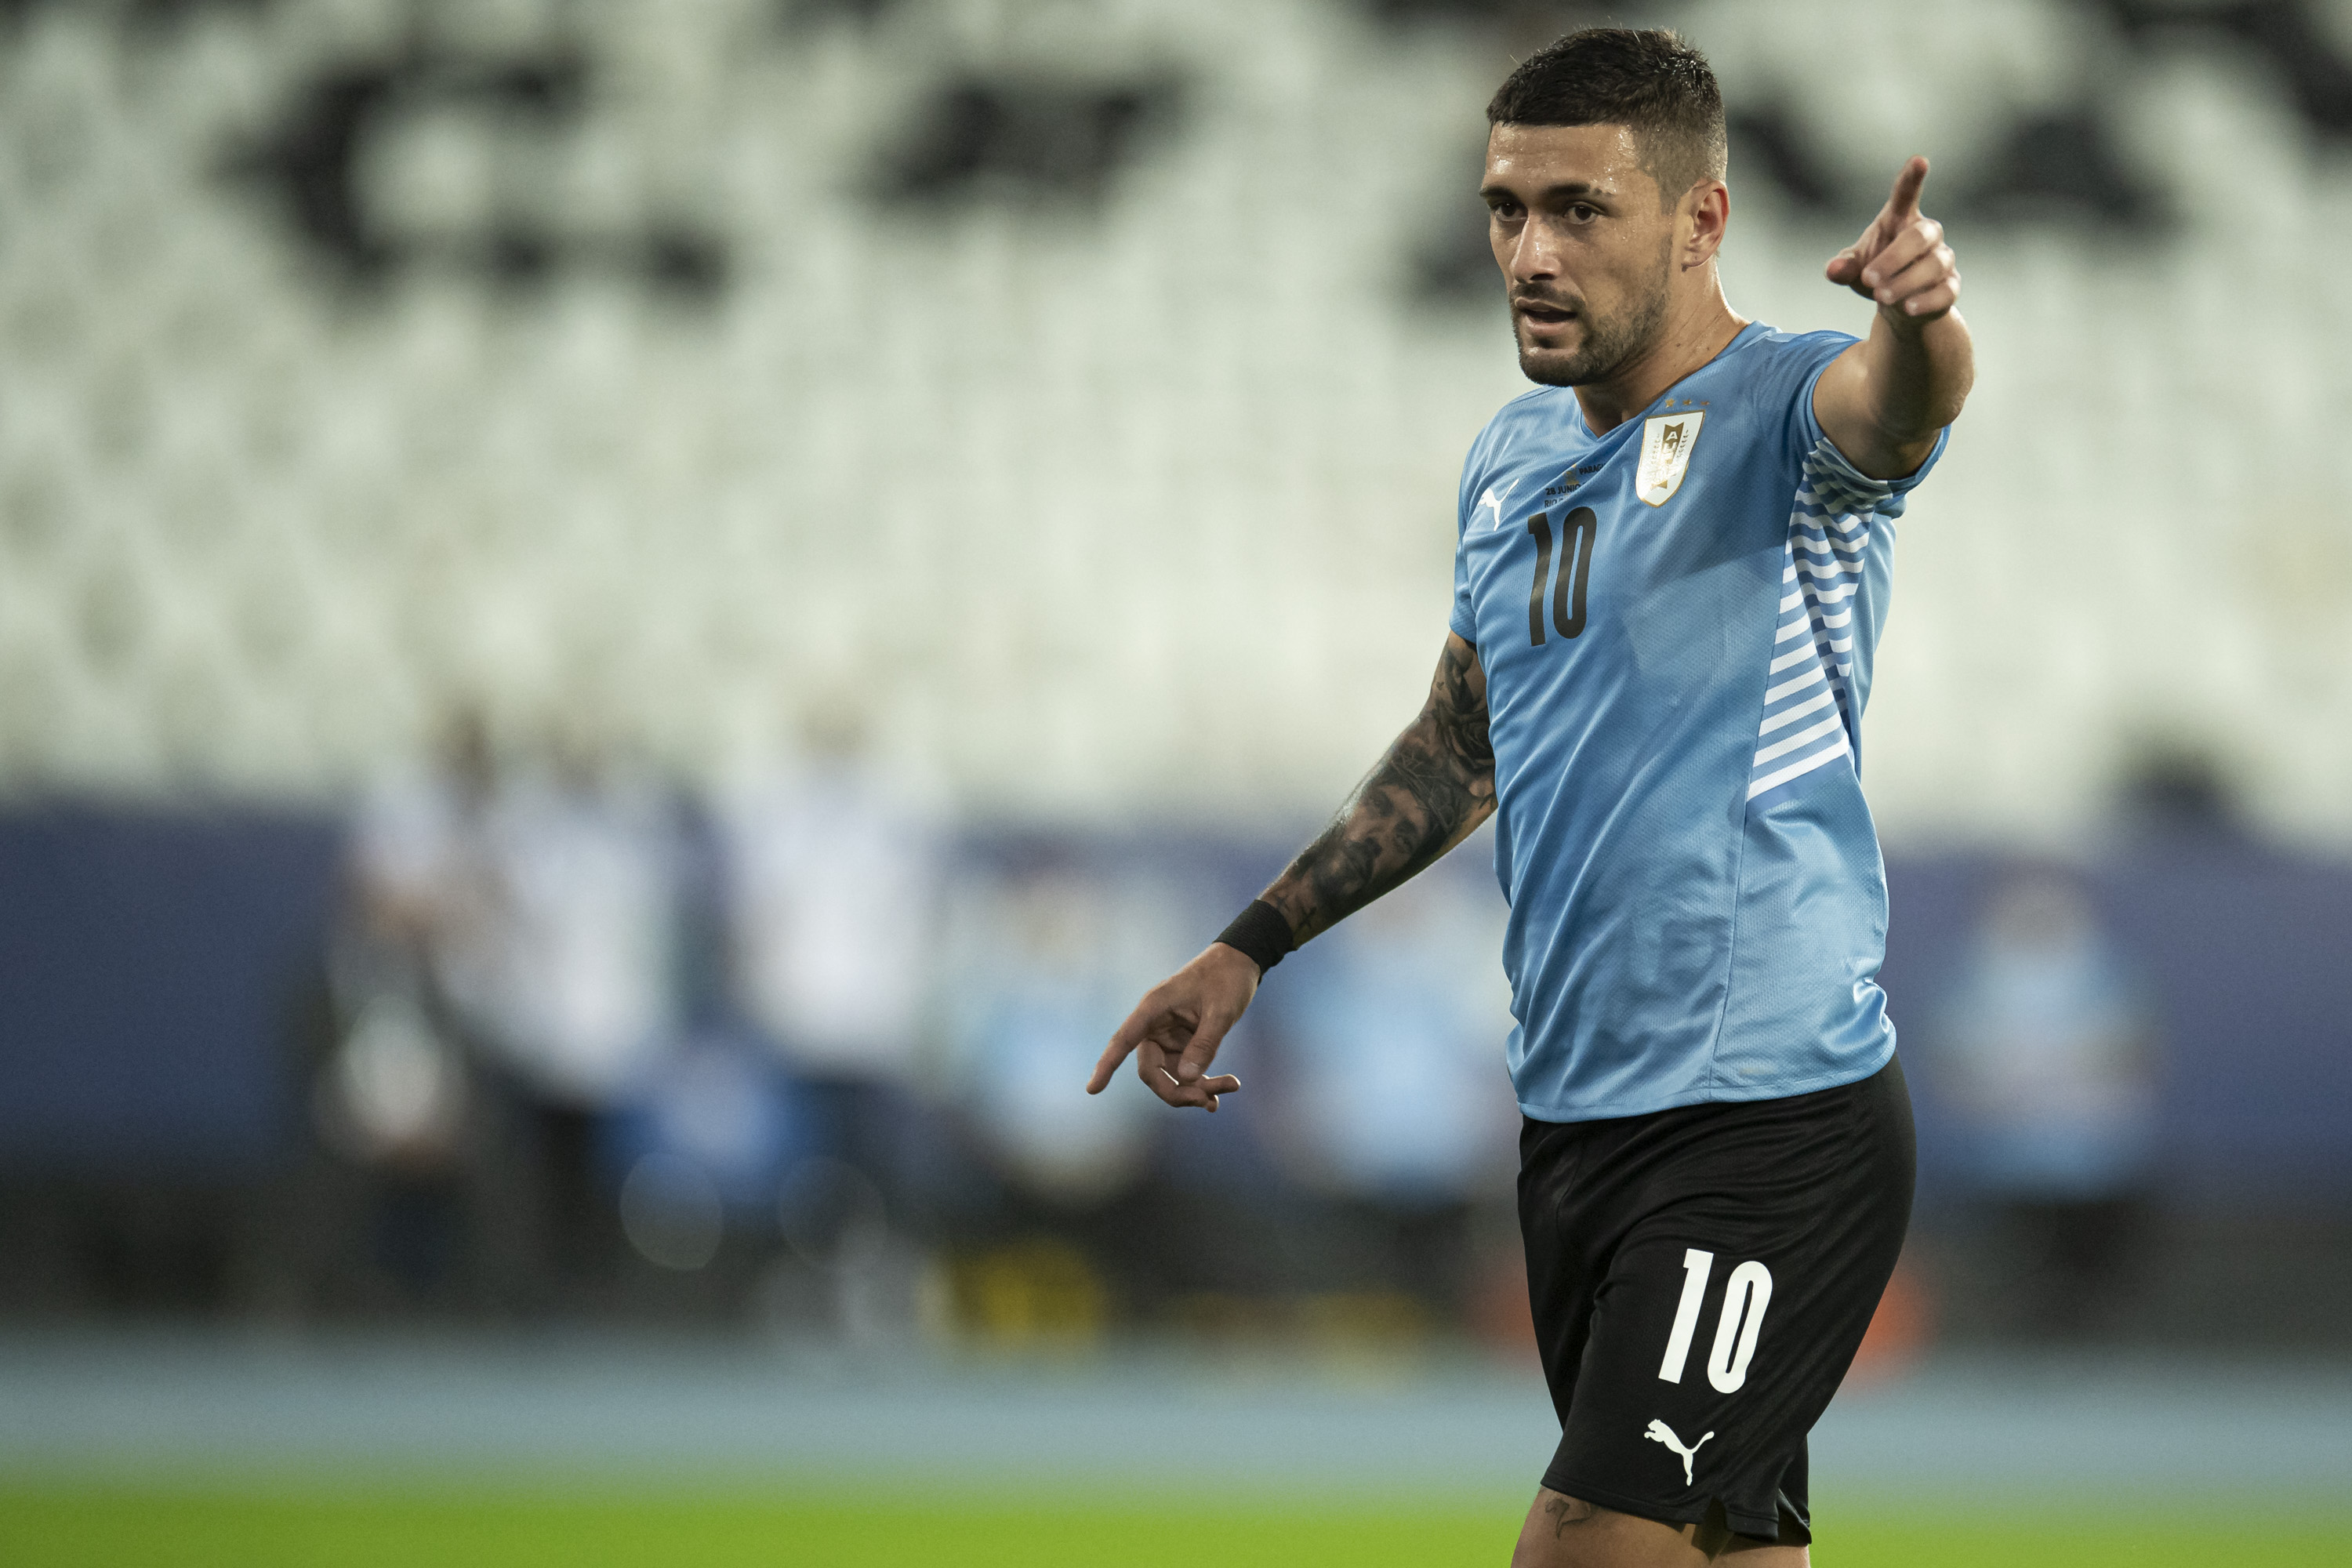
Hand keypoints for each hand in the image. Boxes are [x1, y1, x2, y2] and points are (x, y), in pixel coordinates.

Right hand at [1087, 943, 1255, 1111]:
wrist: (1240, 962)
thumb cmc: (1226, 978)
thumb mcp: (1220, 1011)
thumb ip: (1204, 1044)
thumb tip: (1185, 1078)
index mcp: (1153, 1009)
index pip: (1123, 1041)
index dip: (1106, 1065)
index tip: (1092, 1090)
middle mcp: (1156, 1026)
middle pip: (1152, 1071)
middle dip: (1178, 1091)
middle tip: (1208, 1101)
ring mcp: (1170, 1037)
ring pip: (1173, 1077)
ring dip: (1198, 1089)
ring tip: (1230, 1086)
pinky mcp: (1185, 1044)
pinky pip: (1187, 1072)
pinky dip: (1203, 1083)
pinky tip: (1223, 1089)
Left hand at [1825, 156, 1958, 322]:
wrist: (1898, 306)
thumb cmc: (1876, 273)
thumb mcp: (1854, 268)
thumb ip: (1844, 266)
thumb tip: (1833, 269)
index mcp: (1900, 219)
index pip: (1907, 193)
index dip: (1912, 177)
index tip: (1919, 161)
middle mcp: (1926, 234)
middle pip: (1920, 235)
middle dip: (1894, 258)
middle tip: (1868, 279)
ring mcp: (1942, 259)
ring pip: (1933, 265)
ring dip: (1905, 282)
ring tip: (1881, 297)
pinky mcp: (1950, 286)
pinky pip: (1945, 291)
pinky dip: (1926, 300)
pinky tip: (1907, 308)